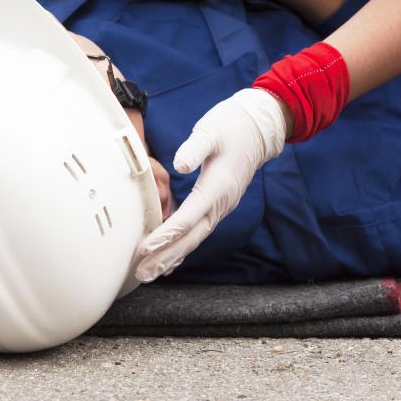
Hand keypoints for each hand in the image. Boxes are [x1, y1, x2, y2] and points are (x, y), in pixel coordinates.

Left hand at [133, 89, 288, 282]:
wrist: (258, 129)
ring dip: (172, 257)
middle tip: (143, 274)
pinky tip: (169, 261)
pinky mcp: (217, 205)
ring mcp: (221, 207)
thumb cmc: (231, 126)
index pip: (189, 216)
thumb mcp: (211, 131)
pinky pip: (199, 232)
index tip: (146, 248)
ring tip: (150, 274)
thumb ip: (195, 148)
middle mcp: (221, 203)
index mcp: (217, 187)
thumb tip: (179, 165)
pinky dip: (183, 248)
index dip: (167, 234)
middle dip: (166, 256)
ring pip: (195, 238)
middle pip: (191, 237)